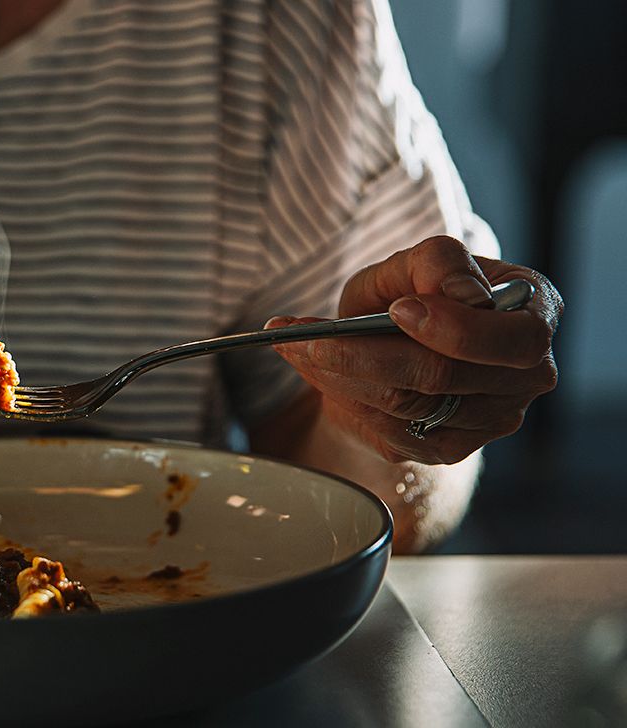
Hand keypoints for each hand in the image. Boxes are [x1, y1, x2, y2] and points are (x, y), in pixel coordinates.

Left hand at [268, 236, 562, 464]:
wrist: (392, 342)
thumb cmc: (415, 293)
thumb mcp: (416, 262)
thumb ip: (438, 263)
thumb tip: (462, 294)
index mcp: (536, 314)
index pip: (513, 338)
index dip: (454, 328)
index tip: (397, 309)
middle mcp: (526, 375)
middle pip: (445, 377)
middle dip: (366, 355)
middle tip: (308, 337)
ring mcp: (491, 419)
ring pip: (406, 404)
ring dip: (338, 373)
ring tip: (292, 344)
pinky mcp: (448, 448)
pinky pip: (389, 429)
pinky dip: (341, 396)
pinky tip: (313, 369)